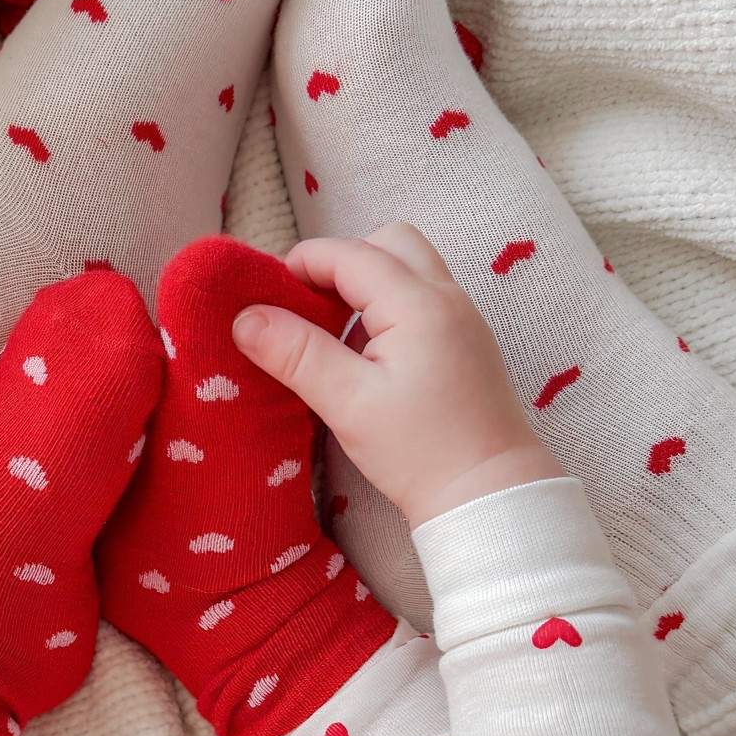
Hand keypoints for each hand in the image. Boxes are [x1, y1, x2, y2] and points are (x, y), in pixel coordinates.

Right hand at [231, 223, 563, 529]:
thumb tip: (245, 318)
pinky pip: (423, 295)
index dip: (303, 263)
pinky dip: (389, 303)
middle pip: (390, 242)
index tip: (268, 293)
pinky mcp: (467, 341)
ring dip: (367, 281)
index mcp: (418, 304)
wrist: (489, 492)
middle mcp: (448, 297)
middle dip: (341, 261)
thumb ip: (296, 354)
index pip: (350, 254)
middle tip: (307, 304)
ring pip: (410, 265)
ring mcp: (463, 317)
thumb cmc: (420, 451)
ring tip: (334, 329)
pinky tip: (366, 352)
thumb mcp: (348, 404)